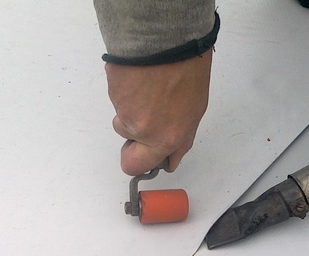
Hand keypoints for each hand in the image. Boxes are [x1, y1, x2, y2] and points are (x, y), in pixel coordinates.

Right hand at [105, 51, 212, 175]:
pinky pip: (118, 102)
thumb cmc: (185, 65)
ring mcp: (128, 116)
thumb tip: (172, 149)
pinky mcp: (113, 98)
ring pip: (124, 124)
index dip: (155, 161)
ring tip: (146, 89)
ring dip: (131, 112)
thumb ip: (181, 134)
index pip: (158, 165)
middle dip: (132, 155)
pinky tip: (139, 79)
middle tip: (135, 142)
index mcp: (171, 137)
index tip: (154, 158)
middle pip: (130, 163)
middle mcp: (148, 132)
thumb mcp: (195, 107)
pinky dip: (126, 92)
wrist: (164, 38)